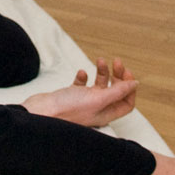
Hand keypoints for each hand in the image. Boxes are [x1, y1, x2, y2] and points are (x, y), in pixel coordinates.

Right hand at [21, 57, 136, 126]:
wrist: (40, 112)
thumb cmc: (66, 110)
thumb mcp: (97, 98)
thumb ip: (118, 91)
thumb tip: (135, 84)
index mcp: (106, 113)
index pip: (127, 102)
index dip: (130, 88)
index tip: (126, 73)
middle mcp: (96, 109)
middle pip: (114, 92)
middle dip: (117, 76)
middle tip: (116, 62)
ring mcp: (83, 102)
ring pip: (99, 85)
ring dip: (101, 72)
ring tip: (99, 61)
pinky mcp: (70, 96)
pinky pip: (82, 84)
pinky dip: (83, 76)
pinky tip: (81, 73)